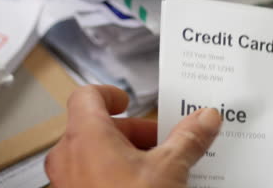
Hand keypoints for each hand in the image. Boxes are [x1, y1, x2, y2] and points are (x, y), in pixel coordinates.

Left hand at [45, 85, 221, 187]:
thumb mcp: (169, 169)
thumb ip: (188, 138)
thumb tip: (204, 119)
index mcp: (86, 136)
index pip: (87, 96)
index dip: (109, 93)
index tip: (127, 100)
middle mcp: (69, 156)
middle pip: (98, 126)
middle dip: (133, 131)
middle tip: (161, 141)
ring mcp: (68, 180)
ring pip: (95, 151)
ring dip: (126, 152)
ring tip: (157, 166)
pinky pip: (92, 174)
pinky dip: (115, 172)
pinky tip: (142, 186)